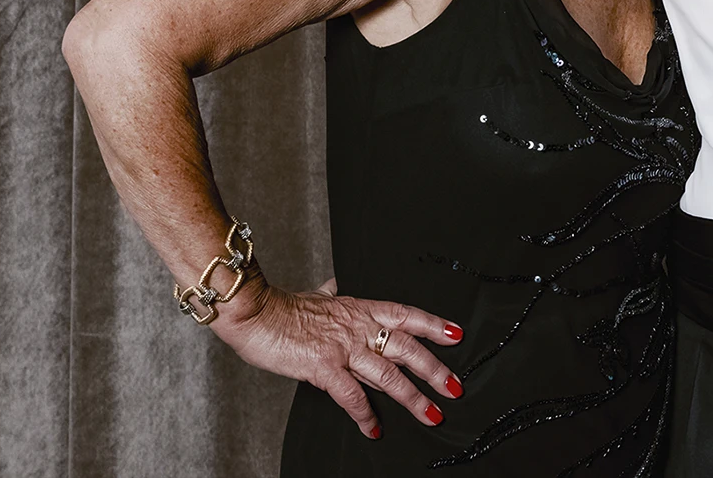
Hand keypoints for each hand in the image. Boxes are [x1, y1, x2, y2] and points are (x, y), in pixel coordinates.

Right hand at [217, 274, 464, 437]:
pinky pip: (352, 395)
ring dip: (413, 397)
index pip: (405, 315)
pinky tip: (374, 428)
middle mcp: (358, 327)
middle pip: (406, 348)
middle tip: (455, 388)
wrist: (256, 313)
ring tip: (432, 414)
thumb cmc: (283, 308)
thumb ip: (330, 294)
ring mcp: (343, 347)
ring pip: (388, 374)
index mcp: (360, 309)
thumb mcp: (315, 296)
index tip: (456, 335)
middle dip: (434, 369)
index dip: (433, 325)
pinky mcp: (324, 366)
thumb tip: (334, 283)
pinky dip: (365, 414)